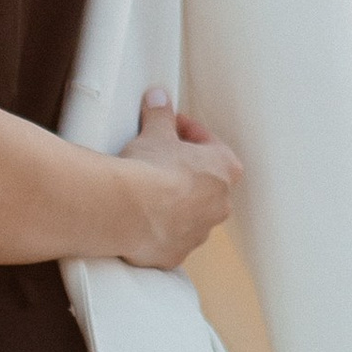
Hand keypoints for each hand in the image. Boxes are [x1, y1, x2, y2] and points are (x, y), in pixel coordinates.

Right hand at [116, 89, 241, 268]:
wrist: (126, 208)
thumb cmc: (150, 168)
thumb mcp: (155, 131)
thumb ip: (161, 114)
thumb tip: (159, 98)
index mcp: (225, 169)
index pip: (209, 144)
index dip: (187, 132)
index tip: (170, 128)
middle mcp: (220, 204)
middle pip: (204, 183)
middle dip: (184, 172)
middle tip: (159, 160)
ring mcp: (199, 232)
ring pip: (189, 215)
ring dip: (173, 204)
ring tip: (145, 192)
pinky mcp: (175, 253)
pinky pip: (169, 239)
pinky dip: (158, 230)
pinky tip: (140, 219)